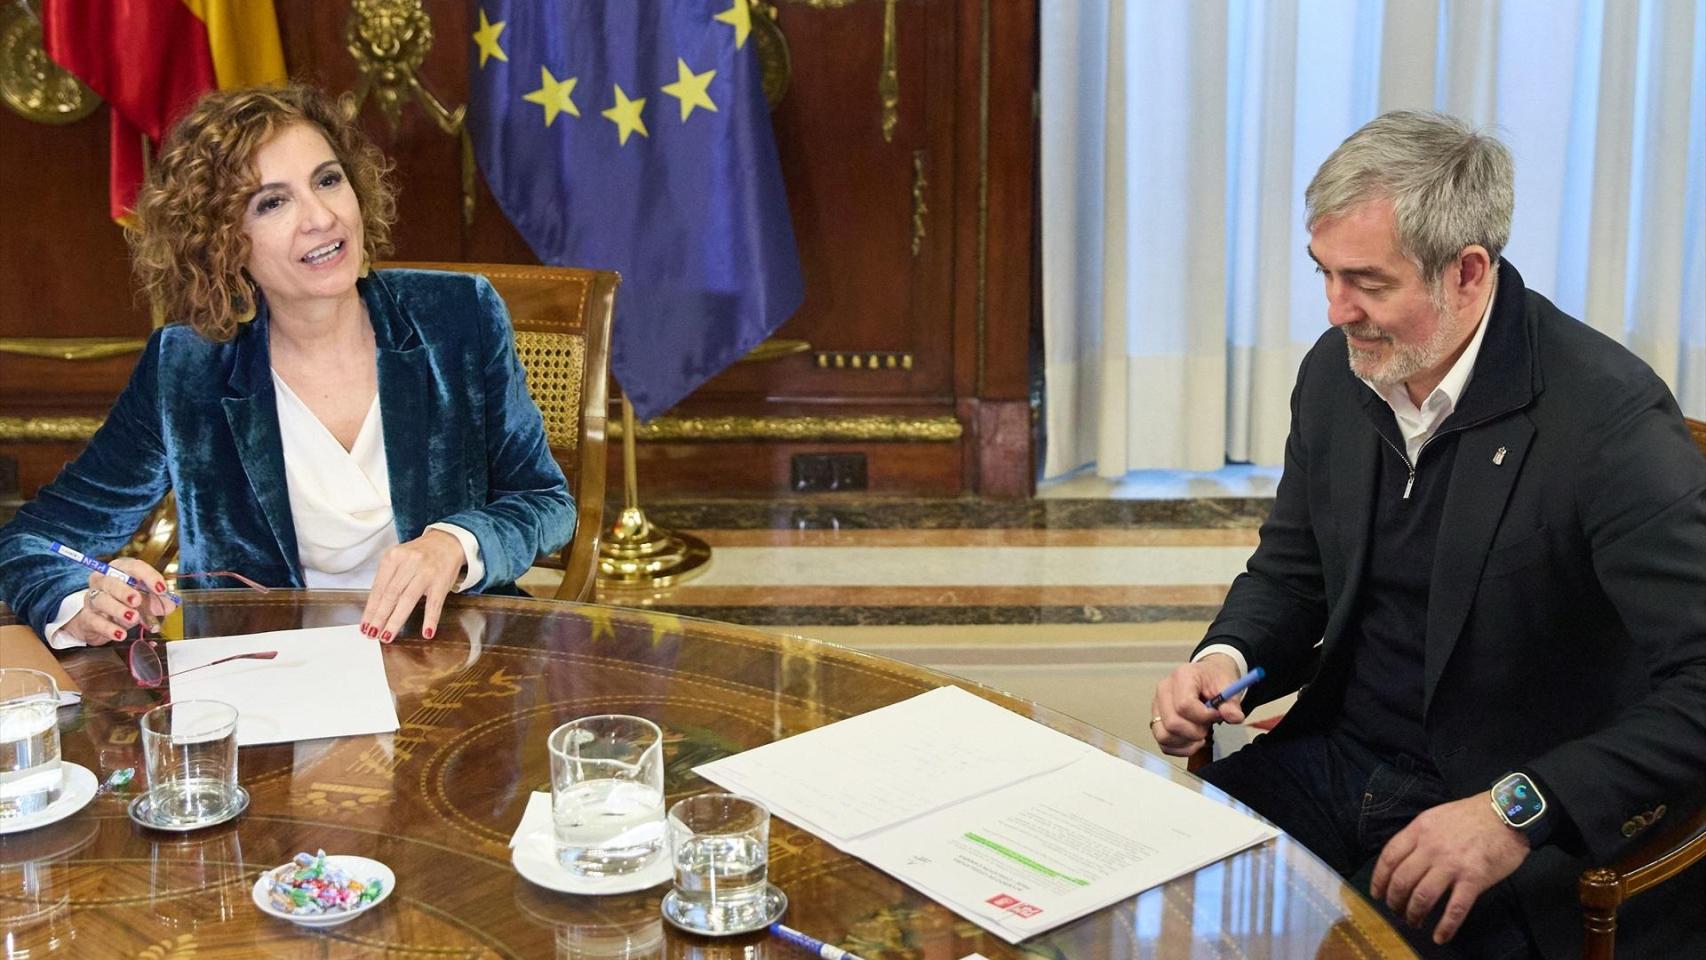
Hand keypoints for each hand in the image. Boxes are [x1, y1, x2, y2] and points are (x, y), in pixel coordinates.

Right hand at [63, 558, 175, 645]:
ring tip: (133, 618)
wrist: (98, 622)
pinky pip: (94, 621)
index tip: (161, 589)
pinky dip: (108, 628)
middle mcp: (102, 582)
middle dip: (124, 591)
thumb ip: (158, 602)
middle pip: (110, 582)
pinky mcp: (86, 618)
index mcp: (119, 571)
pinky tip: (121, 634)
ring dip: (118, 609)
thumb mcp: (144, 601)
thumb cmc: (123, 604)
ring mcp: (92, 599)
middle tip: (138, 601)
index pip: (132, 567)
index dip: (148, 576)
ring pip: (101, 600)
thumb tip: (171, 605)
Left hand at [360, 529, 465, 642]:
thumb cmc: (421, 555)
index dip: (370, 610)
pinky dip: (430, 619)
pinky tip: (426, 632)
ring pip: (408, 600)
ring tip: (387, 635)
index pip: (378, 588)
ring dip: (396, 621)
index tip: (365, 626)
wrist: (447, 542)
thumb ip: (388, 579)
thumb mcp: (399, 559)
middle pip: (390, 595)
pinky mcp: (441, 582)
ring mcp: (426, 572)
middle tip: (372, 633)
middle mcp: (409, 563)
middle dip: (380, 617)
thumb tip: (374, 609)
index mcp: (394, 557)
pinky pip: (435, 603)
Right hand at [1149, 653, 1245, 755]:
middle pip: (1172, 723)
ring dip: (1186, 742)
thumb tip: (1234, 717)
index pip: (1184, 705)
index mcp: (1182, 677)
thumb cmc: (1215, 679)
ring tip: (1200, 734)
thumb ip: (1231, 703)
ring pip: (1164, 736)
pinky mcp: (1156, 720)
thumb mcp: (1228, 685)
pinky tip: (1193, 741)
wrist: (1207, 676)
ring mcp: (1157, 706)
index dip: (1204, 717)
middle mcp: (1164, 690)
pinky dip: (1180, 748)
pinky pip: (1163, 743)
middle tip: (1208, 726)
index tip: (1216, 715)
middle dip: (1195, 732)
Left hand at [1370, 793, 1530, 944]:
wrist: (1506, 812)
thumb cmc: (1471, 815)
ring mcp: (1452, 864)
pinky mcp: (1474, 879)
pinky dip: (1445, 927)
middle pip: (1402, 881)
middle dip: (1395, 902)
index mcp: (1419, 830)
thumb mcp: (1435, 817)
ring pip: (1423, 897)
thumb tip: (1403, 859)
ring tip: (1414, 922)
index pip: (1389, 858)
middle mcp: (1431, 848)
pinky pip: (1455, 908)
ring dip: (1414, 914)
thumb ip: (1418, 837)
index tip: (1377, 894)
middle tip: (1396, 912)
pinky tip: (1440, 937)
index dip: (1379, 879)